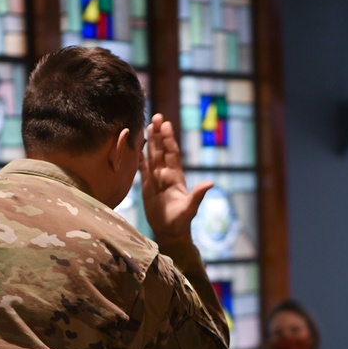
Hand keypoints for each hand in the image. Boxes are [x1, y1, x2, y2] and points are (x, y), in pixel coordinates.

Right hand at [140, 113, 213, 246]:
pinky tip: (137, 148)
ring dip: (150, 142)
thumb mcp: (191, 208)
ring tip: (147, 125)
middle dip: (159, 134)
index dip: (169, 139)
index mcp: (176, 177)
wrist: (171, 232)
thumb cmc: (182, 221)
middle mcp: (166, 175)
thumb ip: (198, 195)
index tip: (166, 124)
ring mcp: (156, 180)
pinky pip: (142, 169)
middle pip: (161, 150)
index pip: (172, 154)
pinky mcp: (147, 187)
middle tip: (157, 116)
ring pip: (152, 156)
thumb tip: (210, 183)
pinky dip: (140, 158)